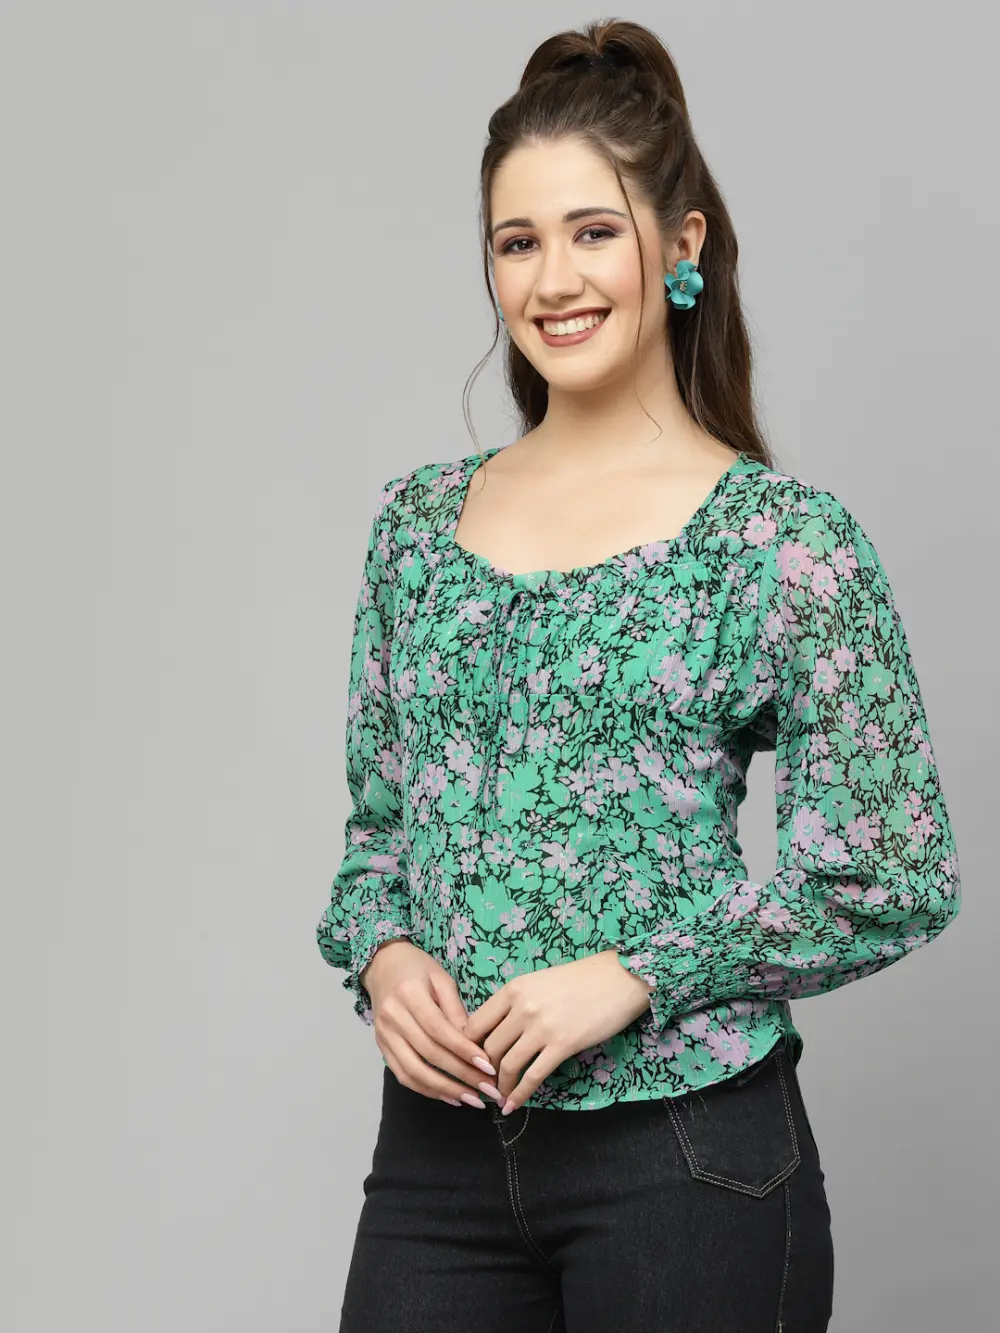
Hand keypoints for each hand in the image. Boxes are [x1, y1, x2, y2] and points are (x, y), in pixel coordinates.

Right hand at [361, 940, 503, 1108]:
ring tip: (472, 1100)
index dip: (464, 1051)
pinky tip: (449, 1096)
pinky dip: (426, 1089)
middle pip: (428, 1054)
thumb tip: (473, 1044)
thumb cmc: (418, 968)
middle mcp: (392, 1017)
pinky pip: (403, 1075)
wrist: (382, 965)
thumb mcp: (442, 979)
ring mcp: (383, 1035)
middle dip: (461, 1076)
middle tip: (488, 1090)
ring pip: (413, 1071)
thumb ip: (456, 1010)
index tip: (488, 1068)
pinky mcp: (381, 1048)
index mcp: (409, 994)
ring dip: (445, 1090)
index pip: (439, 1030)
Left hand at [461, 950, 653, 1113]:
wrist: (618, 978)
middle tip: (485, 1085)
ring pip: (507, 1065)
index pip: (475, 1024)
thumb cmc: (580, 980)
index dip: (469, 1048)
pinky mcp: (562, 1044)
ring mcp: (542, 1027)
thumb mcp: (538, 983)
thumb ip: (516, 1003)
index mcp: (513, 989)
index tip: (473, 1062)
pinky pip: (533, 1076)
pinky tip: (514, 1105)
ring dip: (499, 1087)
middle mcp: (522, 1007)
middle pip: (487, 1048)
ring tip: (499, 1097)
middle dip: (483, 1072)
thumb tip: (497, 1032)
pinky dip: (520, 1094)